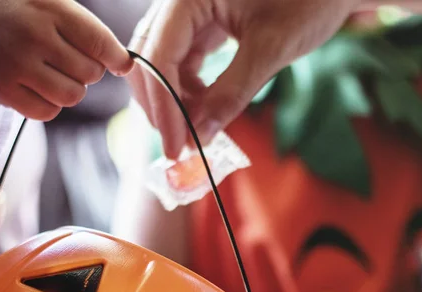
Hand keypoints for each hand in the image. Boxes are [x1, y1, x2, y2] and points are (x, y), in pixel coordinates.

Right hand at [0, 0, 132, 120]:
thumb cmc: (3, 8)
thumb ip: (78, 22)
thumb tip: (122, 61)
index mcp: (48, 6)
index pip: (99, 40)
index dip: (117, 58)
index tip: (123, 65)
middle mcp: (35, 35)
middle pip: (90, 74)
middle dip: (87, 72)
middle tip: (67, 62)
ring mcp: (18, 65)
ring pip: (73, 96)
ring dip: (70, 91)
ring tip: (52, 76)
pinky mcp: (4, 90)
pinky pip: (48, 112)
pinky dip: (49, 105)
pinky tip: (36, 89)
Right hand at [129, 0, 361, 158]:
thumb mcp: (272, 47)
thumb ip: (232, 93)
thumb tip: (200, 138)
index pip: (160, 55)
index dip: (164, 106)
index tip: (175, 147)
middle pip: (150, 57)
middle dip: (162, 105)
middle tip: (180, 145)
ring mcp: (188, 9)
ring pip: (161, 61)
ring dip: (173, 99)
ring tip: (196, 127)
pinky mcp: (200, 20)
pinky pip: (180, 59)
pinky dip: (187, 88)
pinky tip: (203, 106)